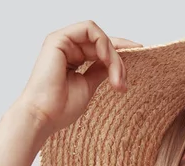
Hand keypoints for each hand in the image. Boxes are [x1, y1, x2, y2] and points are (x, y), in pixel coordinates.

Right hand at [14, 20, 141, 141]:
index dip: (121, 49)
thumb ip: (101, 70)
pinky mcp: (59, 39)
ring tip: (116, 78)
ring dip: (113, 55)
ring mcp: (62, 42)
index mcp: (73, 58)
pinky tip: (107, 59)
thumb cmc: (61, 108)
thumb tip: (116, 64)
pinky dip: (104, 42)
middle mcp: (67, 48)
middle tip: (122, 82)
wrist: (44, 116)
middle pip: (103, 42)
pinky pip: (90, 30)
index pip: (101, 47)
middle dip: (119, 60)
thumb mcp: (89, 85)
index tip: (140, 52)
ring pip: (100, 37)